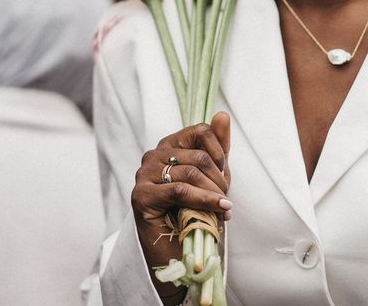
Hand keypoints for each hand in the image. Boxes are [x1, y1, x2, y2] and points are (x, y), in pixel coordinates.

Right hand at [132, 112, 230, 296]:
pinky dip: (205, 201)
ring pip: (191, 173)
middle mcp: (154, 155)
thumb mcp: (211, 176)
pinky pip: (180, 191)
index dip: (219, 152)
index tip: (225, 175)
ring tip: (224, 209)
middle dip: (219, 180)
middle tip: (226, 199)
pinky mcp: (141, 196)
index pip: (201, 131)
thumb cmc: (194, 210)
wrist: (177, 252)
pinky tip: (221, 210)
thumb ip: (217, 146)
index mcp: (170, 144)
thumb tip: (222, 114)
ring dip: (214, 194)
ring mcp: (144, 174)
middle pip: (199, 156)